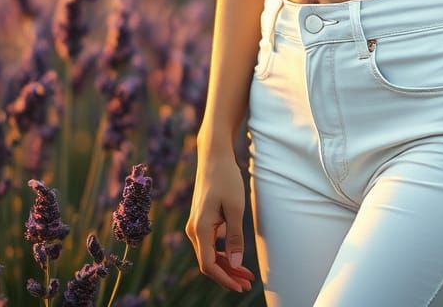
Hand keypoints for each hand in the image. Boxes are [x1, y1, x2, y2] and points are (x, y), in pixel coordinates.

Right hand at [185, 151, 256, 293]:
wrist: (214, 156)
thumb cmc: (226, 178)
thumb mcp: (235, 207)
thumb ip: (235, 237)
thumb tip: (236, 264)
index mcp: (200, 229)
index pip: (208, 265)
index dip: (225, 278)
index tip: (242, 285)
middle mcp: (193, 230)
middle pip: (208, 263)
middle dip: (228, 275)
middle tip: (249, 282)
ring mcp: (196, 226)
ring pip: (209, 255)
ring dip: (226, 265)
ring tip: (246, 273)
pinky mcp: (201, 221)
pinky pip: (209, 244)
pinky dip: (222, 253)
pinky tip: (235, 256)